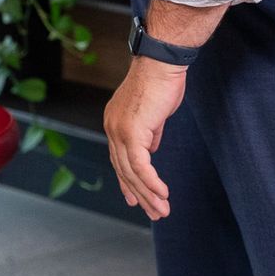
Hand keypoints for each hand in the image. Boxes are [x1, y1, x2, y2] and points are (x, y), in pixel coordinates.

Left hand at [103, 57, 187, 220]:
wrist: (161, 63)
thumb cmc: (161, 81)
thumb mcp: (153, 113)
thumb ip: (149, 133)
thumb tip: (151, 150)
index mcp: (114, 123)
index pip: (119, 159)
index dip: (127, 182)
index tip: (134, 200)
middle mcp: (112, 128)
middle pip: (123, 170)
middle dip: (139, 194)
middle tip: (155, 212)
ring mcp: (119, 130)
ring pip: (131, 172)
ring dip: (148, 194)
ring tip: (162, 210)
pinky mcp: (132, 132)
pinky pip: (140, 165)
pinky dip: (151, 182)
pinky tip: (162, 194)